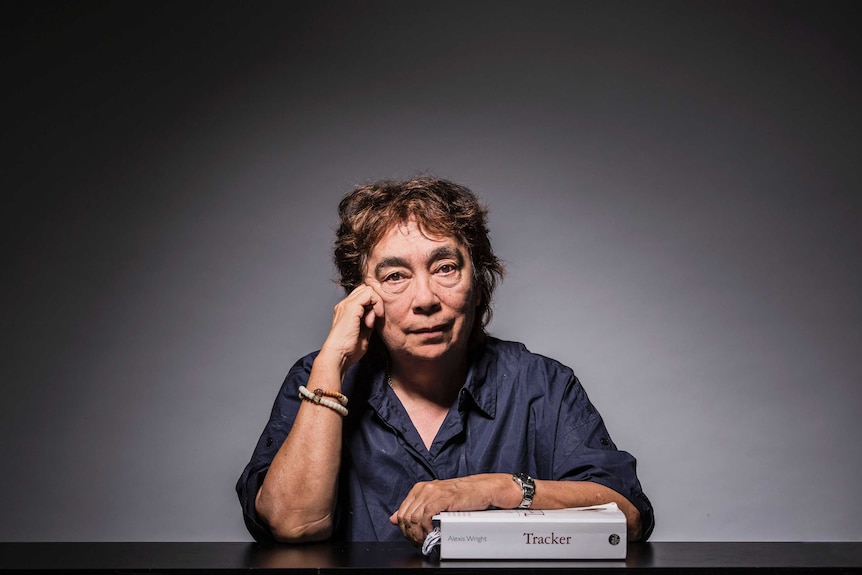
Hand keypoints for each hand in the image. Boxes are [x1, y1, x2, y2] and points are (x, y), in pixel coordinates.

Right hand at [319, 284, 383, 372]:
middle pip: (366, 289)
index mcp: (346, 310)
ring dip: (376, 303)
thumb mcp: (364, 332)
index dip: (373, 304)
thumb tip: (376, 313)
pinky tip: (373, 319)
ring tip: (371, 321)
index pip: (364, 295)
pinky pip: (369, 294)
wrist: (338, 356)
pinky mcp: (351, 307)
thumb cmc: (349, 350)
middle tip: (375, 318)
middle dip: (375, 301)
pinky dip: (376, 304)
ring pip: (368, 289)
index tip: (375, 320)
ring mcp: (346, 304)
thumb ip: (369, 320)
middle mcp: (344, 304)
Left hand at [389, 474, 516, 546]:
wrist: (481, 489)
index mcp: (419, 489)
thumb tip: (393, 518)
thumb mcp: (434, 500)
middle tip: (419, 543)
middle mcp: (423, 489)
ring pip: (413, 518)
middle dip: (410, 535)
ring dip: (417, 534)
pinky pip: (425, 516)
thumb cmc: (461, 496)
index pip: (401, 512)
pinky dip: (425, 528)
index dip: (404, 530)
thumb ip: (414, 509)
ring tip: (425, 541)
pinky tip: (431, 533)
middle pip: (405, 517)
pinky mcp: (442, 498)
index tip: (413, 539)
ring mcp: (432, 492)